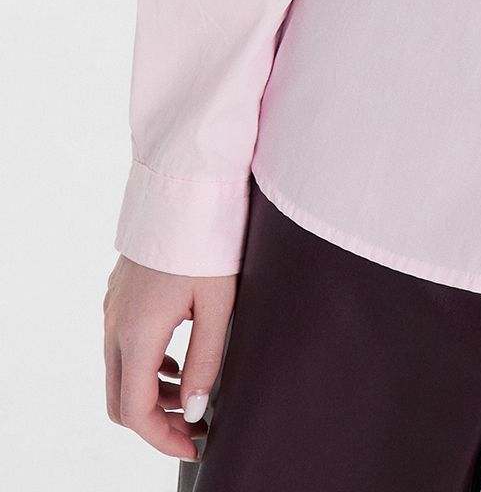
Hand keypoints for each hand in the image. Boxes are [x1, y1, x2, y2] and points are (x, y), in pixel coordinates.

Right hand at [104, 253, 237, 460]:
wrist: (186, 183)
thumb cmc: (208, 238)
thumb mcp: (219, 302)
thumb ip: (206, 361)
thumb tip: (196, 410)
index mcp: (137, 332)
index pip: (136, 411)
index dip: (164, 439)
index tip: (196, 446)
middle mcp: (115, 324)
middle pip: (119, 399)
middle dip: (155, 422)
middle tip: (196, 427)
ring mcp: (113, 307)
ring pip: (119, 373)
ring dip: (150, 394)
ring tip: (195, 393)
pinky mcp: (120, 293)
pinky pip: (122, 345)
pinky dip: (146, 365)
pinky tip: (179, 359)